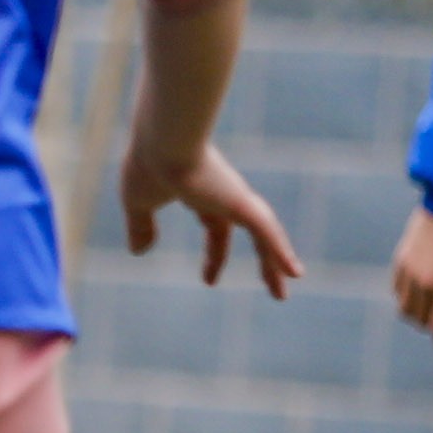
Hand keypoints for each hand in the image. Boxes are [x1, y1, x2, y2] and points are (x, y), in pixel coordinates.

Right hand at [120, 137, 302, 297]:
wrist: (162, 142)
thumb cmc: (148, 165)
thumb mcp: (138, 203)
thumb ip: (140, 226)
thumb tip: (138, 252)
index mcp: (202, 195)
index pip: (216, 229)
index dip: (215, 256)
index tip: (210, 282)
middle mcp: (226, 197)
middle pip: (253, 234)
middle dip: (264, 263)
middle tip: (277, 290)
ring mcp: (237, 199)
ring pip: (266, 236)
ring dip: (276, 264)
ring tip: (286, 290)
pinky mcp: (241, 202)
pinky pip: (267, 232)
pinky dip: (281, 252)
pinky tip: (294, 273)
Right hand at [389, 207, 432, 353]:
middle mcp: (429, 284)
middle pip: (421, 321)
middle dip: (432, 326)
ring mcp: (411, 273)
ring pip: (405, 309)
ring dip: (416, 315)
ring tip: (429, 309)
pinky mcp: (401, 262)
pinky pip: (398, 290)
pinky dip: (407, 297)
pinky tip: (420, 291)